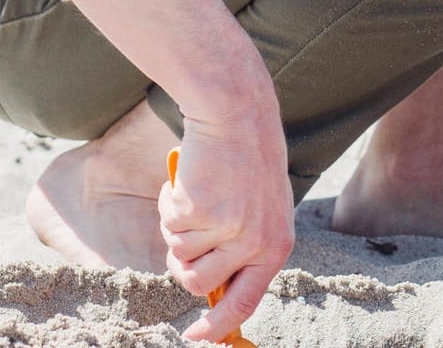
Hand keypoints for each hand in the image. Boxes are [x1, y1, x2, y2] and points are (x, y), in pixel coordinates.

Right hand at [161, 112, 294, 341]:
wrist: (236, 116)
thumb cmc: (247, 162)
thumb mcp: (261, 210)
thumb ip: (243, 248)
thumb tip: (212, 291)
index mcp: (276, 245)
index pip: (246, 302)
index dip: (218, 325)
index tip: (195, 337)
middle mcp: (254, 242)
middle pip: (198, 284)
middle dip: (181, 265)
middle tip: (185, 233)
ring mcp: (227, 228)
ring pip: (178, 255)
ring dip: (176, 229)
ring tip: (196, 196)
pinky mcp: (199, 211)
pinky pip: (167, 224)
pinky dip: (169, 203)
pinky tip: (188, 179)